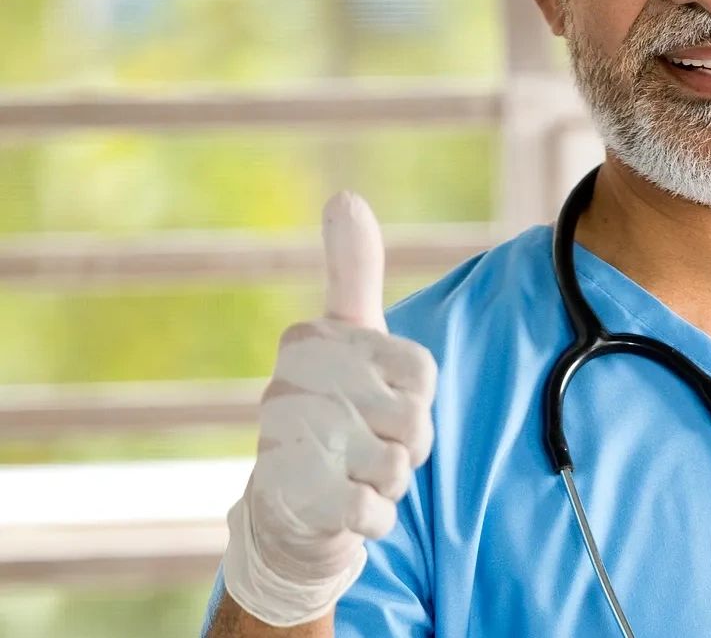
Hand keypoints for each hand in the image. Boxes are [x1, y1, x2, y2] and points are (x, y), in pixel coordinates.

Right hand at [221, 192, 437, 626]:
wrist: (286, 505)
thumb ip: (351, 269)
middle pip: (415, 421)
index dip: (419, 398)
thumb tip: (342, 196)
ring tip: (356, 474)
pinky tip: (347, 509)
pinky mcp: (294, 502)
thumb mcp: (346, 332)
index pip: (421, 371)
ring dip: (392, 482)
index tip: (387, 401)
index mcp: (311, 341)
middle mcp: (290, 386)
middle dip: (410, 445)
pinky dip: (374, 517)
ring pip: (399, 467)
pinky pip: (373, 510)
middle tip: (372, 445)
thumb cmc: (329, 407)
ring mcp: (289, 446)